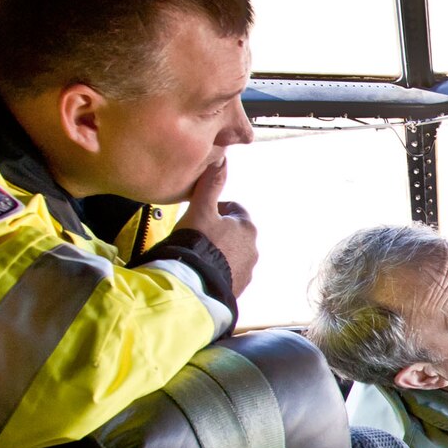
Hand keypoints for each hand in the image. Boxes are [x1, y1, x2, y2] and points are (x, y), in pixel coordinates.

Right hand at [176, 161, 259, 294]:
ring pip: (232, 254)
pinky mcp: (240, 287)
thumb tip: (221, 159)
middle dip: (218, 232)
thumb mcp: (200, 208)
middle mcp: (254, 249)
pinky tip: (202, 270)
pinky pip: (229, 273)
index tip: (200, 214)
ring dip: (219, 252)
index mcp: (247, 227)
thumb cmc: (197, 242)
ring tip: (198, 254)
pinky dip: (218, 270)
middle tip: (196, 235)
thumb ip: (211, 184)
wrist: (194, 283)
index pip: (234, 210)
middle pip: (234, 233)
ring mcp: (248, 270)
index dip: (215, 209)